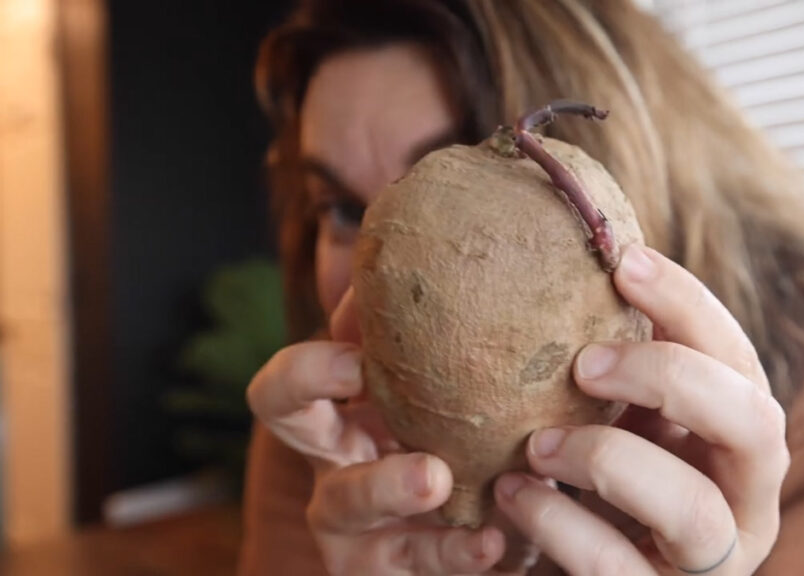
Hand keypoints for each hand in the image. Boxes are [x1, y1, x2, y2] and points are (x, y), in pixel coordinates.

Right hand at [246, 291, 506, 574]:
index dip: (310, 363)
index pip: (291, 379)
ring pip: (346, 499)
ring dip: (388, 482)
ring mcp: (351, 526)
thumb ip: (435, 346)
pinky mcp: (385, 572)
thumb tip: (438, 265)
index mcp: (342, 415)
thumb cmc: (458, 457)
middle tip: (357, 366)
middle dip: (308, 381)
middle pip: (282, 413)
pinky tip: (493, 540)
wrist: (486, 542)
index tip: (358, 351)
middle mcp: (331, 462)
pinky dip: (453, 551)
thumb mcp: (440, 403)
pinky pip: (413, 562)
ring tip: (435, 476)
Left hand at [493, 245, 788, 574]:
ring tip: (536, 443)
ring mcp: (711, 562)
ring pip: (693, 508)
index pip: (738, 359)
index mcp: (738, 438)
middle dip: (670, 378)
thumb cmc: (603, 487)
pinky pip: (616, 567)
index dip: (690, 305)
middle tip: (585, 364)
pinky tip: (512, 494)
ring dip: (608, 460)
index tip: (624, 262)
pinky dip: (560, 524)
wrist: (587, 574)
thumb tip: (588, 259)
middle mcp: (746, 499)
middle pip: (754, 423)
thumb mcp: (623, 421)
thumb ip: (621, 371)